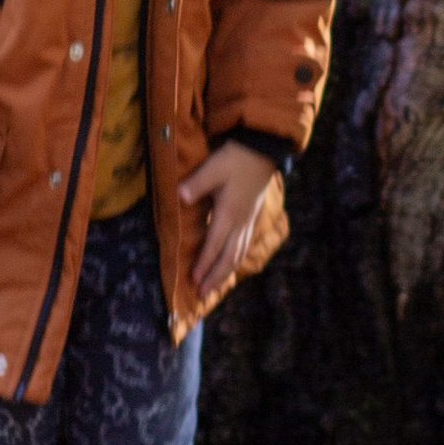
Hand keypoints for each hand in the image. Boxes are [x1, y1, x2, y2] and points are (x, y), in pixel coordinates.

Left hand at [178, 137, 275, 297]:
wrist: (263, 151)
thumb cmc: (236, 158)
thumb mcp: (214, 167)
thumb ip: (197, 183)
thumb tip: (180, 196)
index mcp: (229, 212)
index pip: (214, 244)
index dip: (204, 263)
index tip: (194, 279)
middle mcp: (240, 222)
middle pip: (228, 257)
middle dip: (215, 277)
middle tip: (203, 294)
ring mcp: (248, 221)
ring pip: (238, 254)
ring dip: (225, 273)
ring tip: (215, 287)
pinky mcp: (252, 217)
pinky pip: (244, 246)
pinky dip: (236, 260)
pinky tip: (231, 265)